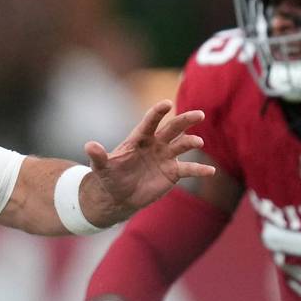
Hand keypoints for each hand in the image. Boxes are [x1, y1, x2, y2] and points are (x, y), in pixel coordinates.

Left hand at [83, 100, 213, 222]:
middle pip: (172, 129)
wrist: (119, 195)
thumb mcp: (101, 167)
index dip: (157, 112)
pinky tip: (211, 171)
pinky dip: (199, 170)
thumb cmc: (110, 176)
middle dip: (185, 121)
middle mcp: (156, 143)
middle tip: (199, 114)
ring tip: (198, 143)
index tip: (166, 104)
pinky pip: (188, 169)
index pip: (150, 122)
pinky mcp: (173, 172)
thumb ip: (98, 156)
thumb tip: (89, 145)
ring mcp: (166, 157)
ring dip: (191, 143)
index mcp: (139, 138)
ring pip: (182, 146)